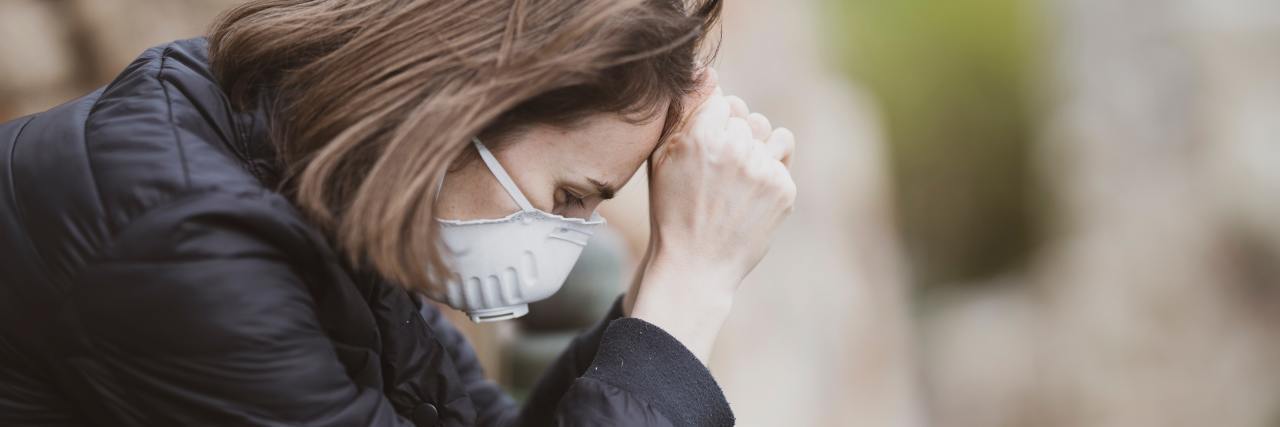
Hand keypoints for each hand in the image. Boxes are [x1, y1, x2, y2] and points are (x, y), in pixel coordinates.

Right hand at [629, 68, 795, 362]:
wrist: (695, 267)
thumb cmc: (672, 211)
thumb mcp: (662, 159)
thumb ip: (684, 112)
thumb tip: (709, 74)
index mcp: (701, 136)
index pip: (721, 100)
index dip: (712, 123)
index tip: (704, 149)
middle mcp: (735, 148)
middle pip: (745, 116)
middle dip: (734, 136)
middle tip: (717, 174)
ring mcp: (763, 169)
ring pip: (769, 133)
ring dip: (757, 148)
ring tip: (736, 181)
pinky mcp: (784, 190)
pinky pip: (783, 157)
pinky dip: (770, 172)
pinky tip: (749, 197)